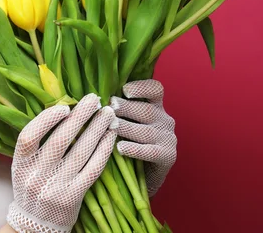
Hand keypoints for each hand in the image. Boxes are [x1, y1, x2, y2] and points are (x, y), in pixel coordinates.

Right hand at [7, 94, 115, 232]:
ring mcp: (56, 188)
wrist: (35, 226)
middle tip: (94, 99)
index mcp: (21, 163)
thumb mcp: (24, 165)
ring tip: (107, 113)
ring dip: (96, 129)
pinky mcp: (74, 197)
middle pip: (60, 140)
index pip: (29, 136)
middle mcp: (36, 176)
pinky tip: (110, 136)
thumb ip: (37, 142)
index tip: (65, 106)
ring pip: (80, 152)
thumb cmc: (31, 186)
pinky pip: (93, 169)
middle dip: (80, 116)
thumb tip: (63, 109)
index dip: (47, 119)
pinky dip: (103, 150)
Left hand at [111, 79, 176, 196]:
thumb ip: (118, 108)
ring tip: (110, 126)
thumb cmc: (129, 140)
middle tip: (109, 107)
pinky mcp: (168, 156)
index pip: (155, 89)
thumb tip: (94, 97)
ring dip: (127, 127)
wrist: (144, 176)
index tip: (124, 89)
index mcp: (156, 106)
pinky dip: (135, 149)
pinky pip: (150, 151)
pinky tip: (120, 148)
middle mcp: (164, 119)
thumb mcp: (128, 120)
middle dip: (126, 108)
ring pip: (146, 130)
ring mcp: (168, 138)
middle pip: (146, 109)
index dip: (141, 87)